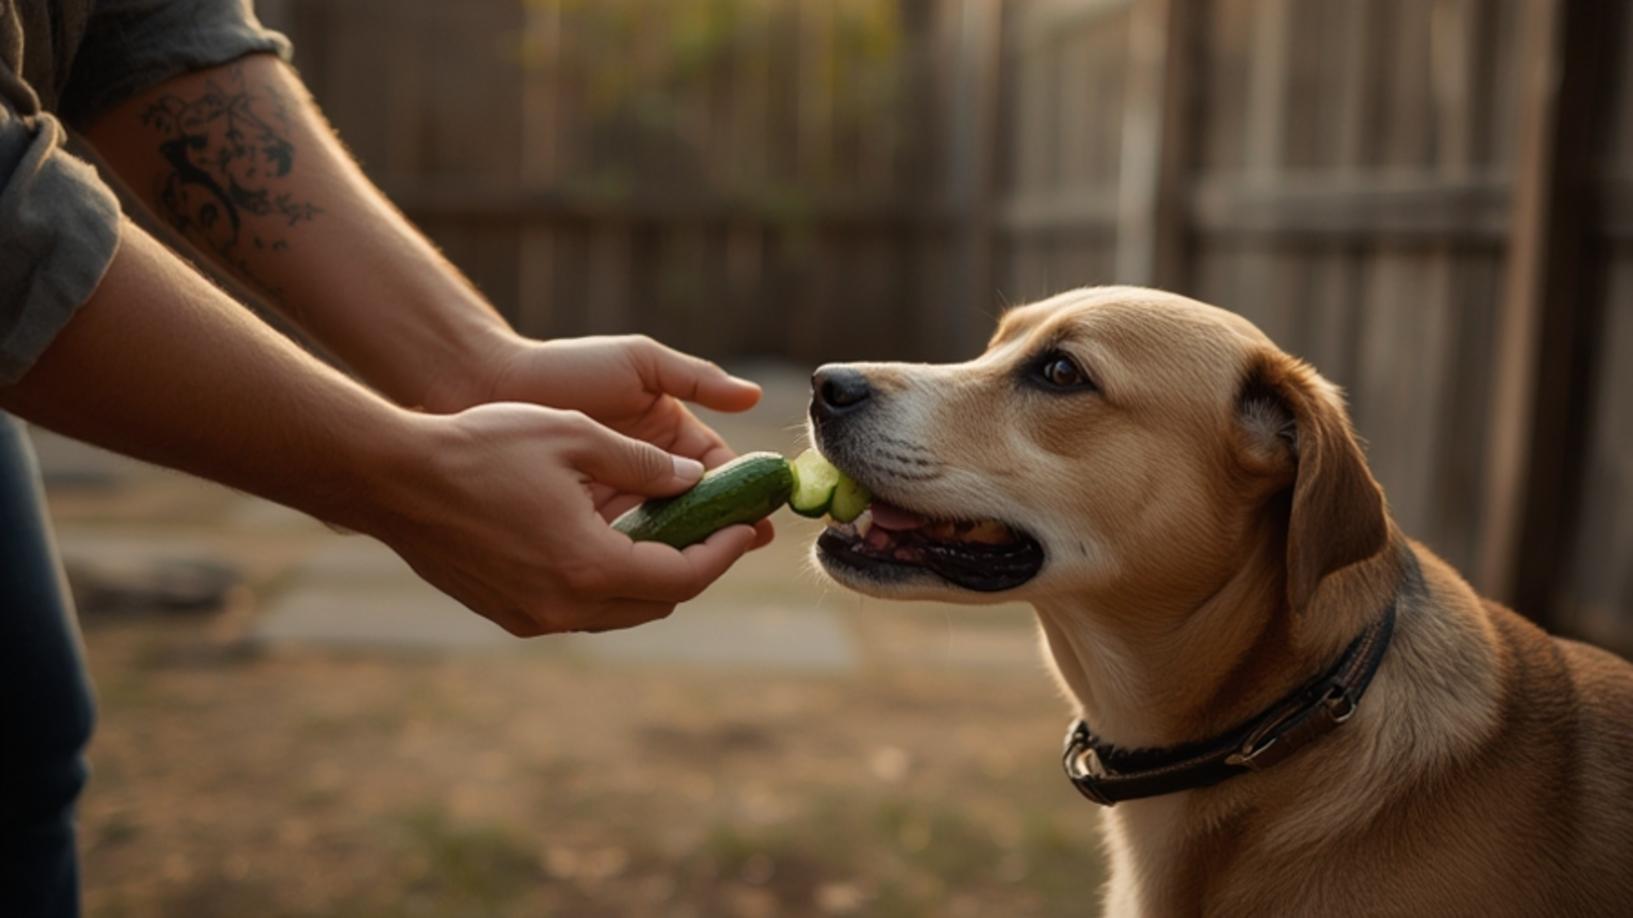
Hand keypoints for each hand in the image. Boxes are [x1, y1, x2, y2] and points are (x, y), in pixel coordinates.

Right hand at [367, 403, 757, 635]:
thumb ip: (643, 464)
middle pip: (656, 602)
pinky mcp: (506, 613)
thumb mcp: (575, 436)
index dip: (722, 552)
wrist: (391, 476)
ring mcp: (531, 616)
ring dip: (649, 576)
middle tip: (718, 529)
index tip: (746, 527)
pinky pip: (578, 608)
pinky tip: (609, 538)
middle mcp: (564, 606)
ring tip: (670, 530)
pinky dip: (607, 580)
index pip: (682, 577)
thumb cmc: (482, 446)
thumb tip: (694, 481)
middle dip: (693, 566)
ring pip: (617, 610)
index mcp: (590, 566)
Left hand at [483, 335, 773, 542]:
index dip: (740, 493)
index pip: (717, 472)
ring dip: (676, 547)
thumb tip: (752, 397)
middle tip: (735, 547)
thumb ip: (695, 377)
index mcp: (667, 435)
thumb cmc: (562, 368)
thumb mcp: (636, 362)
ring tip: (694, 562)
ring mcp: (612, 502)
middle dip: (714, 529)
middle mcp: (644, 471)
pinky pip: (615, 551)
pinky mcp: (578, 526)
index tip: (756, 514)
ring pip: (659, 536)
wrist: (481, 388)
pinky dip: (630, 558)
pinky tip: (640, 569)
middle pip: (694, 511)